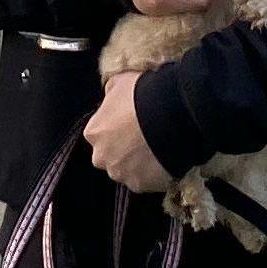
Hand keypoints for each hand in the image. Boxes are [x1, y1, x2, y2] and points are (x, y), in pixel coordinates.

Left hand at [86, 69, 171, 194]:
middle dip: (124, 148)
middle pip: (111, 155)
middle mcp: (102, 158)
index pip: (100, 132)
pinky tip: (167, 158)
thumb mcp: (120, 82)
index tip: (132, 120)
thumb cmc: (144, 95)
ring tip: (159, 147)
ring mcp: (122, 174)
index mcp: (94, 133)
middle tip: (145, 136)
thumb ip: (110, 94)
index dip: (118, 126)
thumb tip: (110, 97)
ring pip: (129, 170)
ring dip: (139, 162)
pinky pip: (148, 180)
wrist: (173, 115)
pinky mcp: (142, 185)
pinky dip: (155, 173)